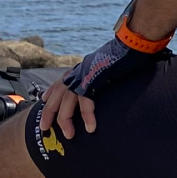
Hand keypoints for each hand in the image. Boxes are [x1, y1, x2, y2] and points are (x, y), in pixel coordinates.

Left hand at [43, 0, 171, 139]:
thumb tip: (107, 82)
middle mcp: (79, 70)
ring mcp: (85, 75)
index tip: (44, 101)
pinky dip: (87, 117)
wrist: (132, 42)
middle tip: (45, 127)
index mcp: (82, 67)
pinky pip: (86, 102)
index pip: (61, 81)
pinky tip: (90, 128)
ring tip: (69, 135)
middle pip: (58, 93)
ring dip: (65, 120)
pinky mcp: (93, 80)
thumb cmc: (126, 53)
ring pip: (67, 101)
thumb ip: (102, 75)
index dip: (51, 92)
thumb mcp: (108, 65)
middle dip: (49, 112)